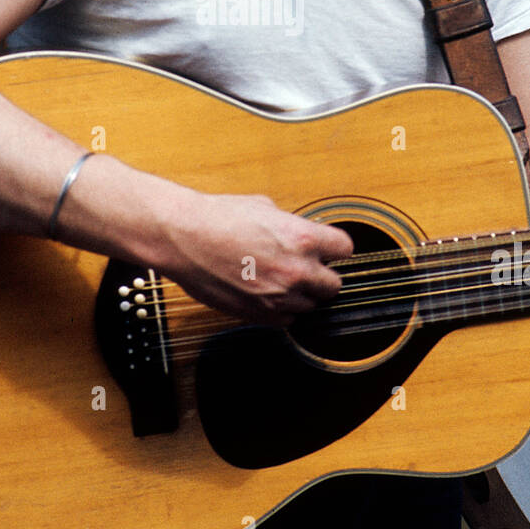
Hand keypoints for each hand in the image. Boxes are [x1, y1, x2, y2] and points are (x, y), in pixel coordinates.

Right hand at [155, 188, 352, 324]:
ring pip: (310, 306)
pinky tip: (267, 293)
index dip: (335, 247)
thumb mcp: (265, 207)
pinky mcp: (259, 314)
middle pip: (334, 285)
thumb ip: (291, 225)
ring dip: (301, 295)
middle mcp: (296, 270)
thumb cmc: (218, 216)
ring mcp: (278, 296)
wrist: (184, 238)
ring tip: (280, 279)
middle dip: (323, 276)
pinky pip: (286, 321)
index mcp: (302, 238)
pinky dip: (281, 310)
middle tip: (307, 268)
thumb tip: (299, 233)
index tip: (329, 249)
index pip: (345, 249)